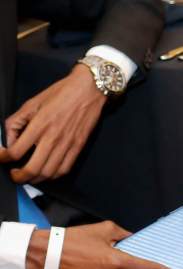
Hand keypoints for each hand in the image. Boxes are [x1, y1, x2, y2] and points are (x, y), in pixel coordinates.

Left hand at [0, 63, 106, 183]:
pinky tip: (47, 172)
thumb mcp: (33, 102)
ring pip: (48, 173)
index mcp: (39, 124)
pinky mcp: (79, 146)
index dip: (4, 158)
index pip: (16, 151)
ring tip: (29, 175)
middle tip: (14, 174)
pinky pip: (64, 169)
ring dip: (34, 180)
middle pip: (31, 169)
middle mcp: (53, 137)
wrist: (89, 88)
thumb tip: (8, 141)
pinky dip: (53, 177)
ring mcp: (67, 143)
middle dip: (18, 177)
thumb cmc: (60, 92)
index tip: (2, 158)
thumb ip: (16, 121)